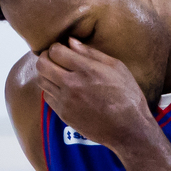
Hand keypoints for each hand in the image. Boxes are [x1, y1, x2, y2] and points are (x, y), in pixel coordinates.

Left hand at [35, 38, 154, 151]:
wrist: (128, 128)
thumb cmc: (127, 95)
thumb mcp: (116, 67)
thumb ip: (91, 53)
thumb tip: (71, 41)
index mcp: (87, 70)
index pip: (55, 51)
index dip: (56, 47)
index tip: (62, 49)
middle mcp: (72, 84)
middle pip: (42, 65)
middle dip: (45, 57)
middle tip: (54, 58)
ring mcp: (66, 101)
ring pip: (42, 81)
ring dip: (46, 73)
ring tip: (57, 72)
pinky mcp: (64, 114)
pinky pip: (47, 97)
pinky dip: (51, 89)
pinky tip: (62, 88)